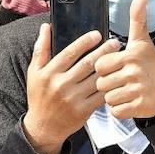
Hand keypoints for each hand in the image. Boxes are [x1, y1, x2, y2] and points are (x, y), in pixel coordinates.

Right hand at [24, 24, 119, 153]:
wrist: (43, 127)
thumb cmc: (39, 96)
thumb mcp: (34, 72)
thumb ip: (41, 48)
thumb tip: (46, 26)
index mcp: (49, 73)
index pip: (70, 53)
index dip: (85, 42)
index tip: (97, 34)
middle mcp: (61, 85)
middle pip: (87, 64)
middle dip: (103, 51)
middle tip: (115, 42)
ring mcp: (73, 99)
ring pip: (96, 79)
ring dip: (110, 68)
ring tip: (120, 58)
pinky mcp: (83, 110)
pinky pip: (100, 96)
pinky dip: (110, 87)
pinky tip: (118, 78)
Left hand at [94, 0, 154, 120]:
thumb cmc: (148, 63)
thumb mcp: (142, 40)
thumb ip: (137, 18)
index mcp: (130, 55)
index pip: (100, 65)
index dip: (105, 68)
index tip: (116, 67)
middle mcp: (134, 72)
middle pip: (101, 83)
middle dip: (108, 84)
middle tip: (121, 81)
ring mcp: (138, 90)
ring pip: (107, 98)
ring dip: (113, 97)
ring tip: (125, 91)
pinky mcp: (140, 107)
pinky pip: (116, 111)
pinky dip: (120, 109)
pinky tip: (129, 101)